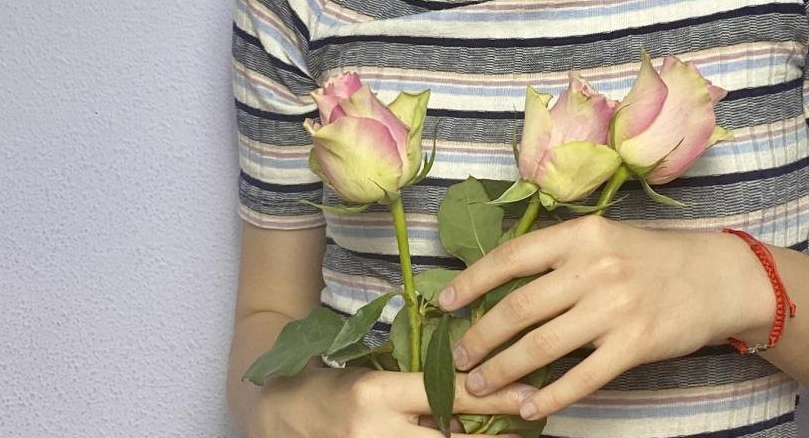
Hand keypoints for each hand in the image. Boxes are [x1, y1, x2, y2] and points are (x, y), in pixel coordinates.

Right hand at [265, 365, 540, 435]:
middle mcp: (373, 431)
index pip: (445, 394)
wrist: (280, 417)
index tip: (528, 397)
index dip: (490, 398)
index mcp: (376, 392)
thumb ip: (417, 389)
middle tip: (526, 434)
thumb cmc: (333, 386)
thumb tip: (469, 408)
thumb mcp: (375, 376)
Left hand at [439, 214, 725, 420]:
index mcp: (581, 235)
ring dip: (504, 370)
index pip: (512, 257)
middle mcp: (595, 268)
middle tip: (459, 358)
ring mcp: (615, 308)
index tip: (445, 304)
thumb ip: (559, 256)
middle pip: (519, 308)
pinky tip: (529, 409)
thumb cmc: (652, 258)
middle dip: (481, 338)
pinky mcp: (635, 345)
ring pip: (542, 346)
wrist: (716, 276)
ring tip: (481, 385)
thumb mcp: (604, 238)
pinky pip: (582, 377)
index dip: (472, 282)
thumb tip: (500, 283)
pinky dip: (551, 397)